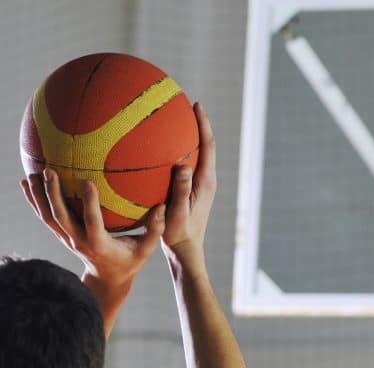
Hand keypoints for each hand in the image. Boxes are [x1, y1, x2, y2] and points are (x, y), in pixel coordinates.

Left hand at [21, 170, 165, 289]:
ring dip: (39, 196)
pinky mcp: (62, 236)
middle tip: (50, 171)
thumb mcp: (145, 250)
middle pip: (62, 218)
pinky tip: (26, 182)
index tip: (87, 182)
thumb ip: (154, 230)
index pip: (92, 223)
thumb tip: (163, 208)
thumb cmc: (129, 262)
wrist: (107, 280)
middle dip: (53, 195)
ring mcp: (68, 239)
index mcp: (100, 245)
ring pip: (48, 218)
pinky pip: (45, 218)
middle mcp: (80, 242)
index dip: (89, 204)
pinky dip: (34, 201)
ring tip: (34, 173)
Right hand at [162, 102, 216, 268]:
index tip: (196, 105)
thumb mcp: (177, 212)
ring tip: (173, 122)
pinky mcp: (192, 192)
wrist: (185, 251)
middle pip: (205, 146)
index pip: (208, 146)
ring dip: (188, 138)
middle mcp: (206, 180)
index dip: (203, 124)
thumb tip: (183, 165)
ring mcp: (200, 186)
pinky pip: (187, 166)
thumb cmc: (179, 234)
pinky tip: (160, 152)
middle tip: (183, 105)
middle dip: (196, 125)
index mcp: (206, 181)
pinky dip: (178, 154)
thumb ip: (181, 189)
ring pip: (196, 155)